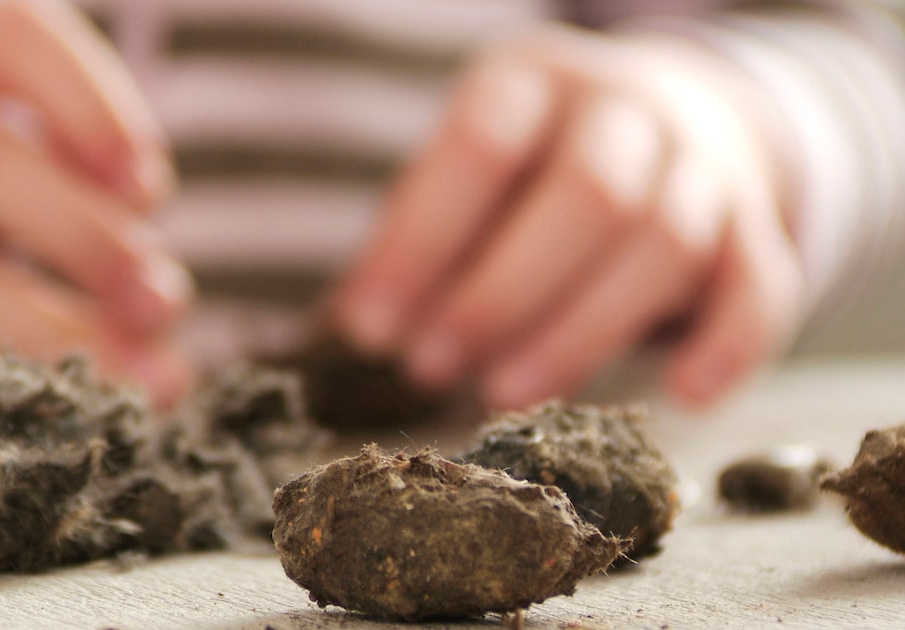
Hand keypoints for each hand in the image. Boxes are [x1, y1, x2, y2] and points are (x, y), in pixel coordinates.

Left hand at [333, 25, 803, 408]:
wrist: (661, 114)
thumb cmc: (528, 164)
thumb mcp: (464, 169)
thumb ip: (420, 237)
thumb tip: (357, 329)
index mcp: (534, 81)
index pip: (480, 148)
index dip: (422, 243)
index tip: (369, 328)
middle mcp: (626, 108)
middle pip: (586, 196)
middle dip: (501, 295)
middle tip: (431, 367)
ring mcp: (701, 162)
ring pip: (663, 244)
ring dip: (580, 334)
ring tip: (504, 396)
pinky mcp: (752, 226)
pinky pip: (761, 282)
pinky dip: (729, 344)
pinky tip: (684, 397)